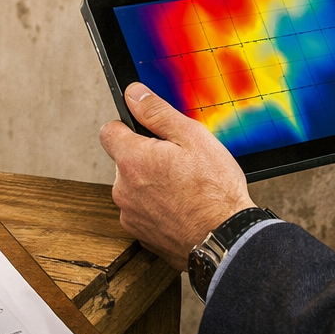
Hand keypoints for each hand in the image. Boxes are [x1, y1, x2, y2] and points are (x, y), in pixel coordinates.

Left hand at [100, 83, 255, 268]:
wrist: (225, 239)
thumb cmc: (215, 191)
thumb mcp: (192, 137)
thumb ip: (157, 113)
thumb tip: (134, 94)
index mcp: (132, 160)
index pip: (109, 131)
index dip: (128, 127)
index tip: (147, 133)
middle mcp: (123, 189)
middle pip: (125, 162)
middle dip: (147, 159)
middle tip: (180, 164)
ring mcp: (130, 215)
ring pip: (135, 188)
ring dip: (152, 185)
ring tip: (185, 189)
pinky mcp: (140, 235)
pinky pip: (143, 212)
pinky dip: (158, 208)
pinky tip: (182, 208)